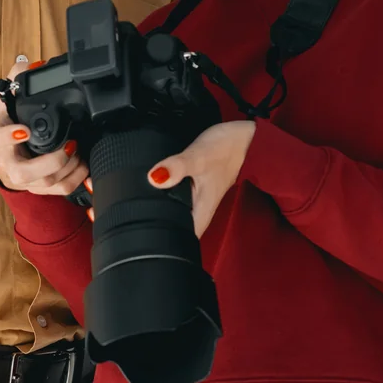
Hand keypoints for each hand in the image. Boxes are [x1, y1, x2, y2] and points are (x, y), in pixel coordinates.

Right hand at [0, 57, 88, 196]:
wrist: (9, 155)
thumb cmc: (10, 126)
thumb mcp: (9, 102)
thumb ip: (16, 80)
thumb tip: (25, 64)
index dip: (6, 137)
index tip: (25, 130)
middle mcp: (7, 162)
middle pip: (21, 173)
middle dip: (50, 161)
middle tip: (68, 144)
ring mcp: (23, 179)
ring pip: (43, 183)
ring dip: (67, 168)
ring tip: (78, 150)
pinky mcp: (38, 188)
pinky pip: (57, 191)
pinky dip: (75, 179)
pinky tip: (83, 165)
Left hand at [148, 121, 256, 236]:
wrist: (244, 137)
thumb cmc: (225, 148)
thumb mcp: (199, 156)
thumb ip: (178, 167)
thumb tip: (155, 179)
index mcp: (202, 210)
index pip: (183, 240)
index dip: (165, 245)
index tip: (145, 241)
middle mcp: (201, 208)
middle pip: (179, 230)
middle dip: (159, 231)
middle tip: (138, 225)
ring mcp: (199, 198)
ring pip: (179, 215)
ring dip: (163, 214)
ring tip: (141, 213)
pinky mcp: (196, 187)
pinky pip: (180, 200)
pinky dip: (168, 198)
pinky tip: (157, 192)